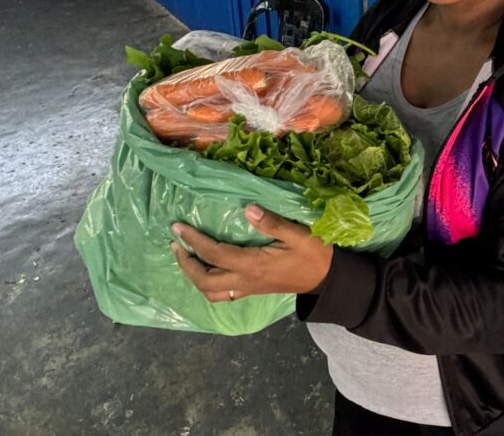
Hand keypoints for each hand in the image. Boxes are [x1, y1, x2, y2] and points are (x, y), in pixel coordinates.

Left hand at [170, 204, 332, 302]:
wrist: (327, 280)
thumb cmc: (314, 255)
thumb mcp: (298, 234)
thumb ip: (272, 223)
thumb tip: (248, 209)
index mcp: (253, 265)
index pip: (214, 254)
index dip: (193, 241)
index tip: (178, 227)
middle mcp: (246, 281)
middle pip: (205, 280)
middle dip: (185, 263)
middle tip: (175, 243)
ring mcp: (248, 289)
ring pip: (211, 292)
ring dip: (193, 276)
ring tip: (185, 257)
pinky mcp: (252, 291)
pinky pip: (222, 295)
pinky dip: (207, 284)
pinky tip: (206, 270)